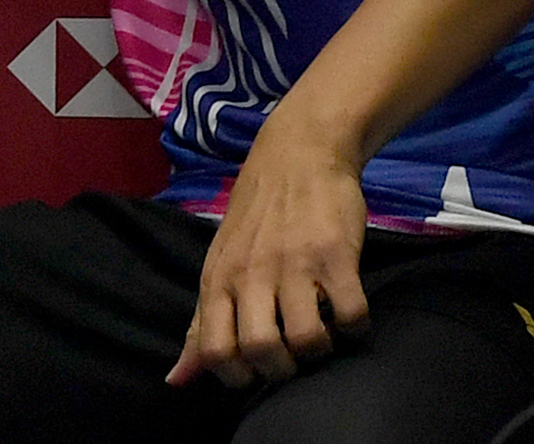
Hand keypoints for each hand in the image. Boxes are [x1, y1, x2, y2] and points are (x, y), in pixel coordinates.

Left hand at [172, 110, 373, 385]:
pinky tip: (350, 315)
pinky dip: (356, 327)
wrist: (298, 153)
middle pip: (260, 350)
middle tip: (293, 358)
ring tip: (323, 335)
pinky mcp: (335, 255)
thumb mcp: (219, 266)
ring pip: (307, 339)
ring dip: (321, 351)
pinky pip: (351, 315)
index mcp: (219, 280)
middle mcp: (251, 274)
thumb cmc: (255, 220)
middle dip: (282, 371)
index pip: (214, 350)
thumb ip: (200, 324)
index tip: (257, 372)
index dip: (237, 378)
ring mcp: (294, 264)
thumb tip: (177, 380)